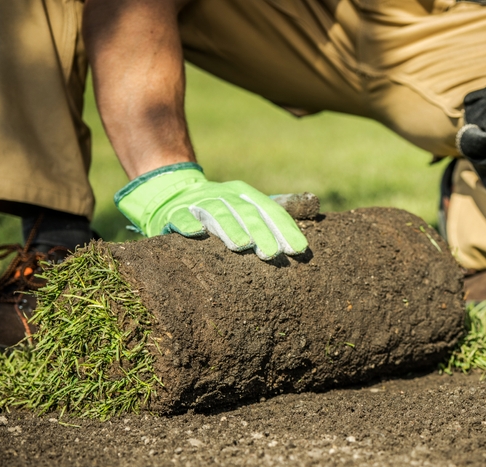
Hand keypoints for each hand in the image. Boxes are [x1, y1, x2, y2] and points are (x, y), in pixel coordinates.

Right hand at [114, 163, 308, 259]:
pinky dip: (188, 224)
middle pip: (245, 212)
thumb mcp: (246, 205)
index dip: (284, 229)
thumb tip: (313, 210)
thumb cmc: (220, 208)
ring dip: (229, 228)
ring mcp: (198, 202)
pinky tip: (196, 234)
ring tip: (241, 246)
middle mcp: (224, 195)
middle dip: (260, 232)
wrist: (172, 193)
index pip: (269, 210)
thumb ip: (275, 211)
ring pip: (216, 213)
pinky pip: (181, 217)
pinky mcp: (175, 212)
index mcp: (244, 193)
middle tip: (272, 254)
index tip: (298, 250)